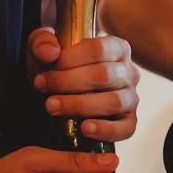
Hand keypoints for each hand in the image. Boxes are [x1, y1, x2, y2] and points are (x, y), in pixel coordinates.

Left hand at [29, 28, 139, 143]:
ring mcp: (131, 98)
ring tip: (52, 107)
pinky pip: (125, 128)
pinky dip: (105, 130)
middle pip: (104, 75)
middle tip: (41, 86)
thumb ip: (42, 42)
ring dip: (79, 105)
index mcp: (116, 49)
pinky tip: (84, 128)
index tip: (46, 66)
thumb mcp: (46, 49)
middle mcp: (129, 73)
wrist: (64, 92)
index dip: (69, 58)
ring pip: (114, 102)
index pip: (98, 49)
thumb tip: (49, 53)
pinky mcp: (129, 122)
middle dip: (67, 82)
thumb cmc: (58, 67)